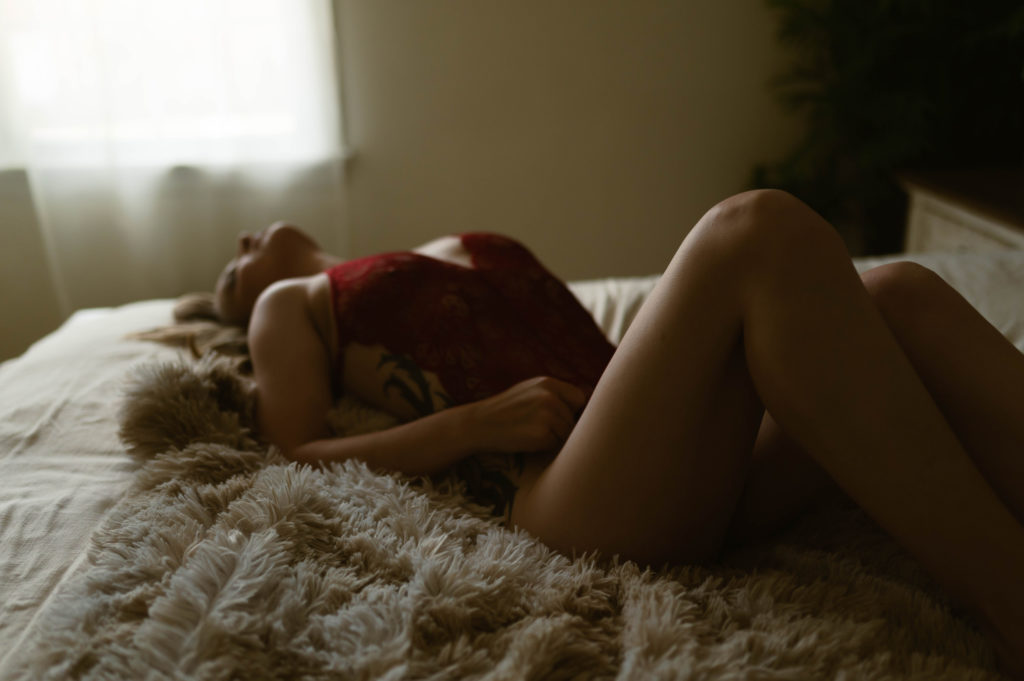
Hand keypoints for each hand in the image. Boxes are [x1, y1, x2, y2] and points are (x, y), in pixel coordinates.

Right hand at [466, 376, 587, 453]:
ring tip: (531, 433)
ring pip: (566, 434)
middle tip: (540, 429)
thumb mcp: (528, 390)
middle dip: (562, 428)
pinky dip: (544, 447)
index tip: (565, 419)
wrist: (479, 424)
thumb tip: (583, 406)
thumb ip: (553, 394)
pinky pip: (555, 445)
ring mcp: (546, 415)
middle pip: (574, 419)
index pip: (579, 398)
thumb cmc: (505, 410)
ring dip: (554, 439)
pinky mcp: (541, 434)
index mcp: (548, 383)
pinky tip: (527, 440)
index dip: (574, 411)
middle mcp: (549, 396)